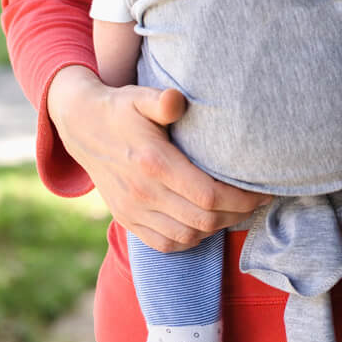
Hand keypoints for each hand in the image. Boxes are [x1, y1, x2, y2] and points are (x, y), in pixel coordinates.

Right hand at [46, 66, 265, 251]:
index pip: (208, 195)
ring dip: (217, 227)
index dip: (242, 199)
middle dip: (238, 213)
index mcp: (153, 163)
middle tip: (258, 200)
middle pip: (204, 219)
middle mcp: (142, 193)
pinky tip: (206, 223)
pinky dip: (191, 239)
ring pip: (188, 236)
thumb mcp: (140, 96)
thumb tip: (177, 101)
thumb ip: (163, 101)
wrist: (80, 126)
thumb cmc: (121, 108)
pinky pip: (165, 244)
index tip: (262, 191)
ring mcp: (133, 210)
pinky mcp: (127, 219)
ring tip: (237, 210)